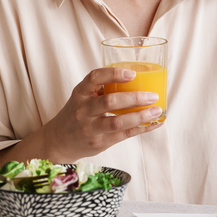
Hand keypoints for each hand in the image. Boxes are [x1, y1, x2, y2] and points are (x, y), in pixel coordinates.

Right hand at [40, 67, 163, 162]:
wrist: (59, 141)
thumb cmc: (77, 113)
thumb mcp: (82, 96)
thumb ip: (101, 88)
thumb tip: (137, 78)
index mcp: (80, 93)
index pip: (94, 78)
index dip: (114, 74)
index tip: (132, 73)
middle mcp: (83, 110)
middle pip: (110, 101)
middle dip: (134, 98)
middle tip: (152, 95)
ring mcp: (91, 128)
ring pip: (117, 122)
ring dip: (140, 116)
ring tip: (157, 110)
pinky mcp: (99, 143)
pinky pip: (124, 135)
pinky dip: (141, 128)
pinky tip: (154, 123)